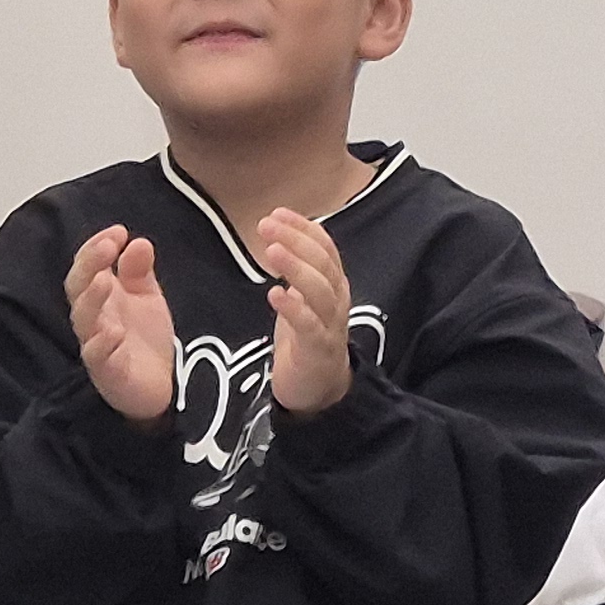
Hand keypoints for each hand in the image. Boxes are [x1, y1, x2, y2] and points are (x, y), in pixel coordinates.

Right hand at [65, 225, 175, 422]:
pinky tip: (114, 331)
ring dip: (92, 299)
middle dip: (90, 264)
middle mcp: (92, 319)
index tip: (117, 231)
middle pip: (78, 288)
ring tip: (106, 281)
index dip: (96, 248)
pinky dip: (103, 343)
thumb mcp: (146, 298)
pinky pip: (98, 356)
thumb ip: (139, 271)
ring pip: (83, 320)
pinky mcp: (107, 372)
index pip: (87, 267)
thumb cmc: (144, 340)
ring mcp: (96, 345)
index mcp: (99, 297)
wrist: (161, 387)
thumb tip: (138, 241)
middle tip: (108, 245)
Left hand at [256, 209, 355, 416]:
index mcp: (334, 285)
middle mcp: (337, 302)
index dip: (304, 228)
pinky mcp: (317, 350)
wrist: (319, 391)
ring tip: (271, 250)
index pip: (325, 248)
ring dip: (296, 267)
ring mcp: (330, 326)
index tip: (278, 212)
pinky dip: (293, 308)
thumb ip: (299, 269)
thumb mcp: (304, 298)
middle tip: (267, 224)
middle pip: (324, 264)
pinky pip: (309, 326)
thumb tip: (283, 234)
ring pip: (320, 291)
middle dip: (297, 241)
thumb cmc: (307, 339)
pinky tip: (274, 293)